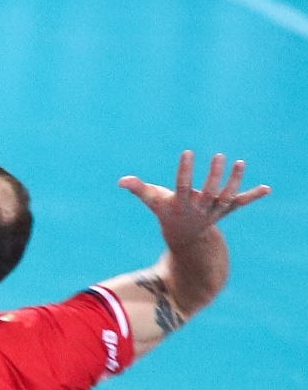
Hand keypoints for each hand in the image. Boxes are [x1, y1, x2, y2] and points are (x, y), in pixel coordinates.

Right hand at [119, 151, 268, 245]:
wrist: (185, 236)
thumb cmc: (166, 211)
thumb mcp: (153, 200)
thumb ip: (139, 189)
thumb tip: (122, 181)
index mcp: (181, 205)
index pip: (183, 187)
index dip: (185, 170)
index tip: (188, 153)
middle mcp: (200, 209)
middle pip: (210, 193)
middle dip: (215, 176)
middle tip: (219, 156)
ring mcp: (215, 211)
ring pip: (227, 197)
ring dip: (235, 182)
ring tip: (240, 163)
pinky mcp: (226, 210)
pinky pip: (241, 203)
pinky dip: (253, 196)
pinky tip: (267, 189)